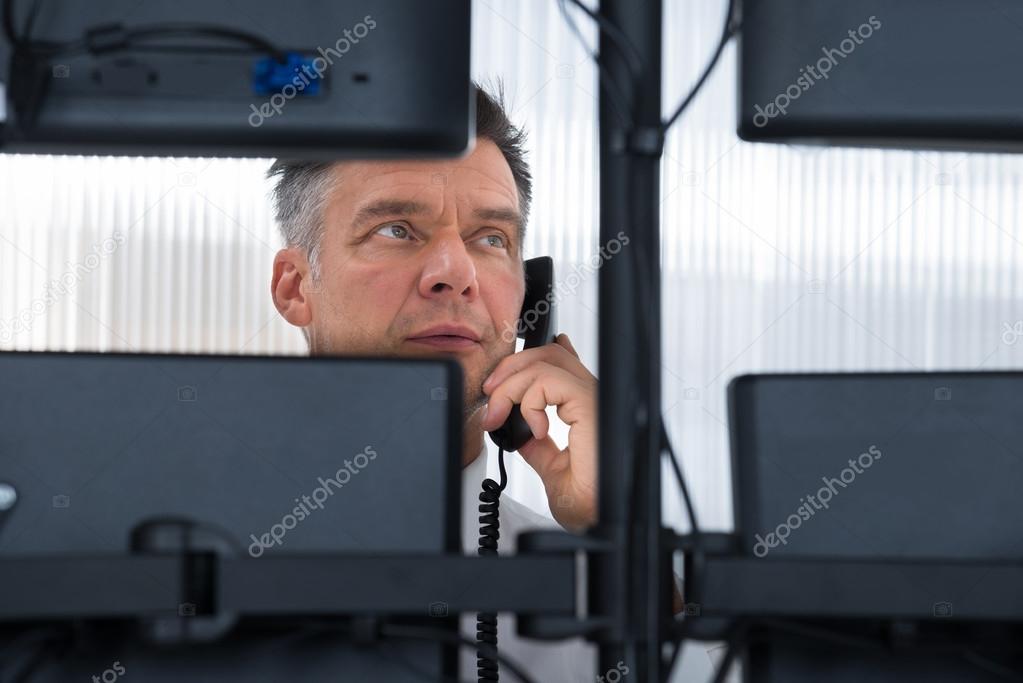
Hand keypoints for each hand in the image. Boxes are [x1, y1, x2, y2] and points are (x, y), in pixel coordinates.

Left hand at [480, 333, 596, 530]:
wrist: (600, 524)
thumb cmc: (589, 504)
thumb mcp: (553, 470)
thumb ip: (539, 447)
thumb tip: (520, 434)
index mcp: (588, 412)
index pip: (561, 364)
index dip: (526, 362)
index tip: (497, 387)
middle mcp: (594, 401)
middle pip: (550, 354)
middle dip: (510, 368)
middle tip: (489, 396)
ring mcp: (595, 401)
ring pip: (547, 362)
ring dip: (511, 384)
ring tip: (498, 414)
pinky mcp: (591, 407)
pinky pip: (551, 382)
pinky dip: (530, 400)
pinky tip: (534, 429)